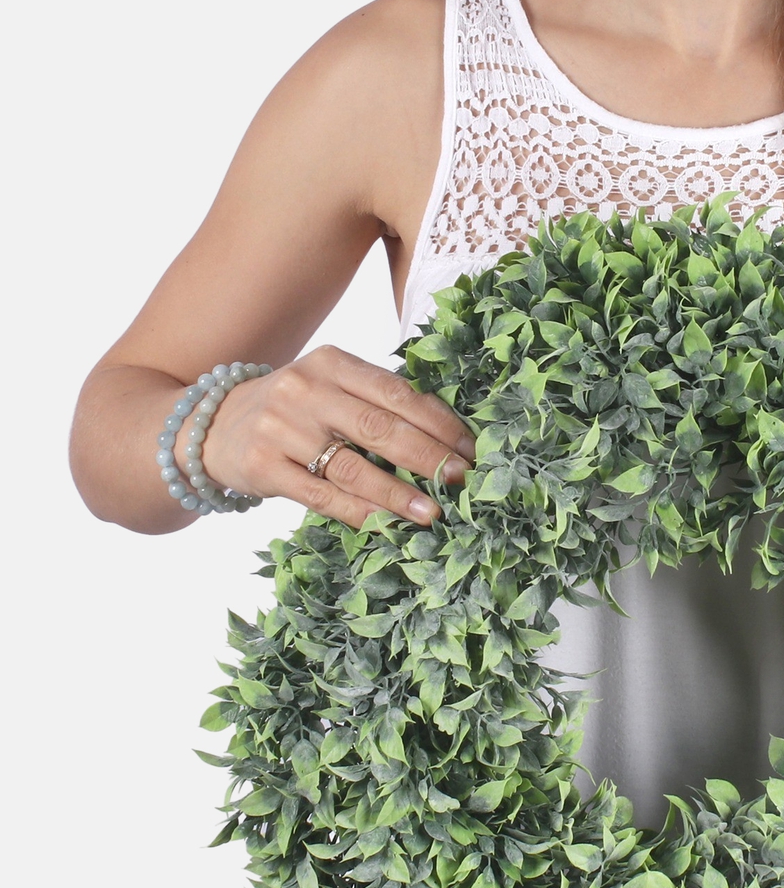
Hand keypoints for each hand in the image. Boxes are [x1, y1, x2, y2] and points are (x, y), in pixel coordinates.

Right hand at [194, 345, 473, 527]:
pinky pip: (322, 496)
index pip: (397, 393)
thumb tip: (447, 438)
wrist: (209, 427)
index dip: (439, 423)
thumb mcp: (329, 387)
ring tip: (434, 512)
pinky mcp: (264, 467)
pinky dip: (359, 512)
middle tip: (462, 480)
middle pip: (380, 428)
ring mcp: (282, 428)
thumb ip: (376, 403)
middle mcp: (306, 390)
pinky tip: (387, 524)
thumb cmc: (293, 410)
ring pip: (353, 467)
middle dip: (429, 457)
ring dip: (398, 494)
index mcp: (333, 363)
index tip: (470, 449)